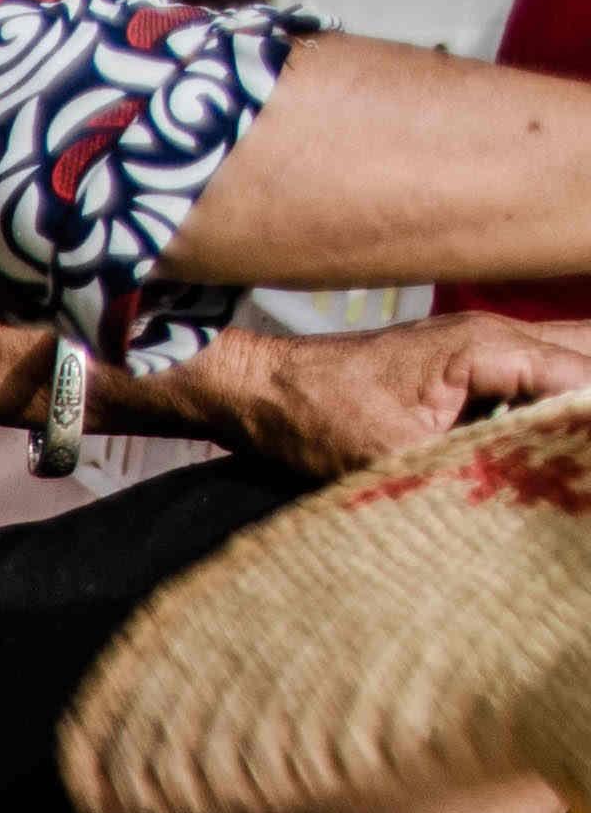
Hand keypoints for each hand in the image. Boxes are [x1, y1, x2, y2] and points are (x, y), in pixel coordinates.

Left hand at [153, 308, 590, 479]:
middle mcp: (496, 337)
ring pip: (565, 363)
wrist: (255, 390)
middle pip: (585, 356)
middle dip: (586, 406)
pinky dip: (550, 403)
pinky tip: (550, 442)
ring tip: (568, 453)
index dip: (587, 422)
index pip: (582, 378)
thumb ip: (476, 458)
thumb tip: (532, 476)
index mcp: (488, 347)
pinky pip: (533, 378)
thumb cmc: (313, 415)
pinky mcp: (465, 371)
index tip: (582, 466)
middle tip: (575, 457)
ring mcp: (482, 349)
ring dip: (572, 403)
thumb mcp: (395, 453)